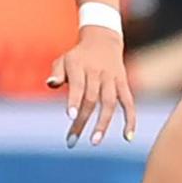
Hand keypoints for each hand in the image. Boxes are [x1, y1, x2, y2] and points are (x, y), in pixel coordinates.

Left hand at [47, 25, 136, 145]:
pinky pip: (129, 103)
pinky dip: (130, 119)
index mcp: (80, 65)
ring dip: (103, 123)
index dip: (75, 100)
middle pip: (92, 98)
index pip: (78, 84)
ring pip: (110, 102)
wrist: (103, 40)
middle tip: (71, 141)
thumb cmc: (77, 57)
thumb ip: (57, 72)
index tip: (70, 117)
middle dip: (82, 120)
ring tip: (94, 142)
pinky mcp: (124, 83)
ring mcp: (112, 78)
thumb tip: (50, 84)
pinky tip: (128, 137)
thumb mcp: (64, 60)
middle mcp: (98, 72)